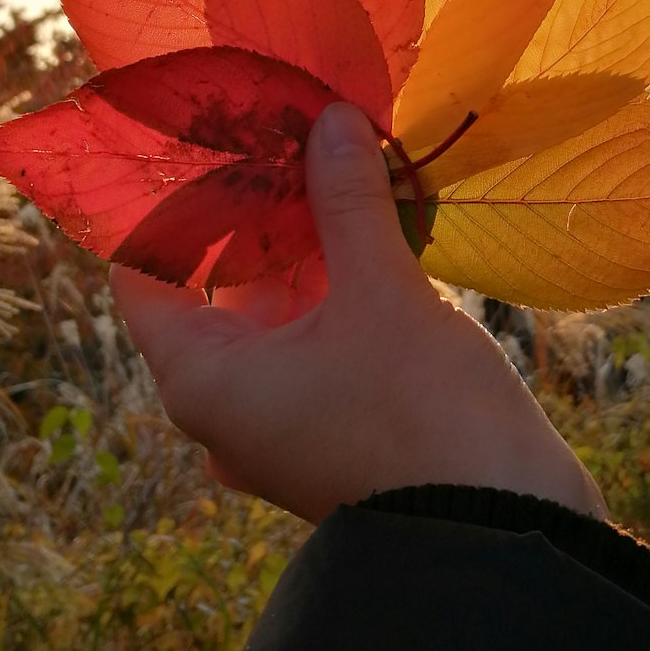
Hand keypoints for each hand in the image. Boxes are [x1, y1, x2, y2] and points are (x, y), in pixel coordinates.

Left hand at [111, 103, 607, 527]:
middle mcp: (231, 403)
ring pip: (279, 309)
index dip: (171, 203)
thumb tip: (331, 119)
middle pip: (218, 285)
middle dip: (258, 209)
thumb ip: (348, 200)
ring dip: (309, 242)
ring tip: (343, 161)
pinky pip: (320, 337)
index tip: (214, 138)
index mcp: (204, 378)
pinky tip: (380, 225)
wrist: (504, 531)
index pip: (145, 274)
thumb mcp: (380, 292)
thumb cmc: (420, 415)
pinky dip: (341, 284)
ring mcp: (285, 418)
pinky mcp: (339, 422)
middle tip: (294, 129)